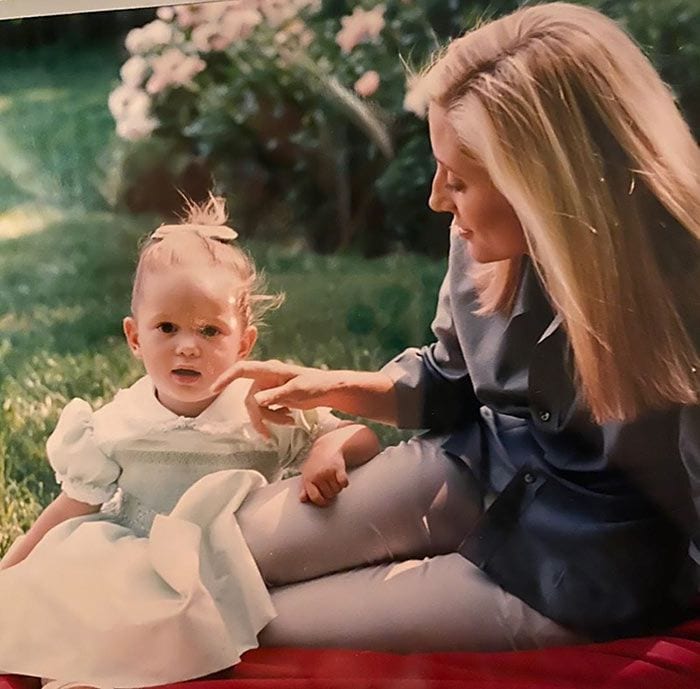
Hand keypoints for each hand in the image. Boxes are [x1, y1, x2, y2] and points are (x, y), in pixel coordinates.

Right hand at [212, 359, 347, 437]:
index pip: (243, 370)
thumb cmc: (317, 385)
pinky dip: (275, 418)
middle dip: (259, 417)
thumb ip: (276, 395)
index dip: (226, 378)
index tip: (213, 389)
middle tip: (267, 434)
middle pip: (250, 399)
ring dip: (270, 419)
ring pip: (258, 408)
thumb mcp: (298, 391)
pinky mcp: (275, 398)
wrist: (330, 391)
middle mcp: (267, 378)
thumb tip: (255, 400)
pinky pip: (266, 410)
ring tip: (290, 422)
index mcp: (270, 370)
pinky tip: (290, 419)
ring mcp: (270, 388)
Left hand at [300, 451, 348, 506]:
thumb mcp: (306, 475)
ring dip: (338, 488)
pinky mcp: (338, 468)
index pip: (315, 497)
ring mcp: (328, 472)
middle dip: (331, 493)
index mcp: (308, 479)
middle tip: (329, 485)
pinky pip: (344, 483)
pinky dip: (344, 483)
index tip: (325, 501)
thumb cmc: (316, 464)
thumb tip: (302, 499)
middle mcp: (317, 475)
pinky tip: (341, 479)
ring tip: (334, 481)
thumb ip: (304, 488)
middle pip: (329, 495)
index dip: (321, 502)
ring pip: (337, 490)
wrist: (326, 448)